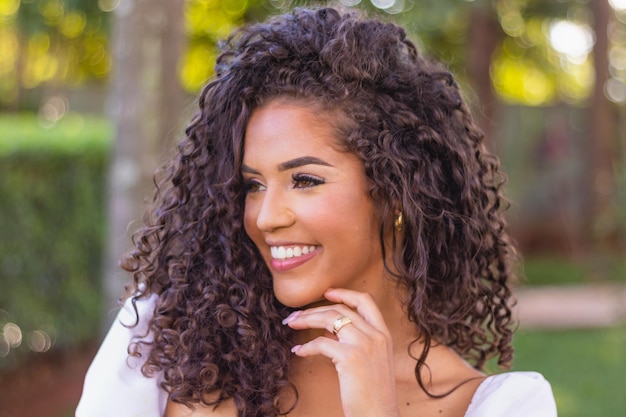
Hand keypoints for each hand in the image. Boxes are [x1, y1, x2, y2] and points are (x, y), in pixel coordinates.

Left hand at [283, 288, 400, 416]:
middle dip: (314, 309)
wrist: (379, 416)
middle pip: (341, 309)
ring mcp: (364, 345)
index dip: (345, 293)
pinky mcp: (350, 358)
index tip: (327, 293)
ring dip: (306, 319)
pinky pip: (321, 343)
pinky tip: (298, 351)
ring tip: (291, 324)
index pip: (366, 301)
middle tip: (295, 315)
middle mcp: (376, 336)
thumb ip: (355, 342)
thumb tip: (328, 331)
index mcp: (384, 334)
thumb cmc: (372, 393)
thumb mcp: (370, 361)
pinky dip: (306, 346)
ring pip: (330, 319)